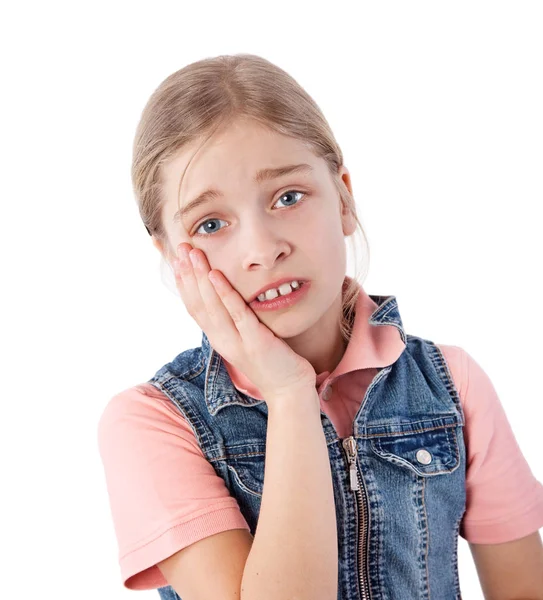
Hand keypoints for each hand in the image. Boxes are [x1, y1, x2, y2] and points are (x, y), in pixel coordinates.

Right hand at [173, 243, 316, 404]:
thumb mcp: (247, 337)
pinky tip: (216, 275)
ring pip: (211, 306)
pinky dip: (224, 294)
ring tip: (192, 253)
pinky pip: (237, 314)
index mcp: (218, 337)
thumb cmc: (272, 360)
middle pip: (197, 303)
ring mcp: (236, 342)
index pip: (194, 306)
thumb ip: (236, 319)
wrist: (289, 391)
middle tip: (179, 247)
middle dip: (186, 273)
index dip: (183, 282)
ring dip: (199, 278)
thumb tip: (228, 295)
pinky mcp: (255, 343)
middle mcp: (221, 340)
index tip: (175, 258)